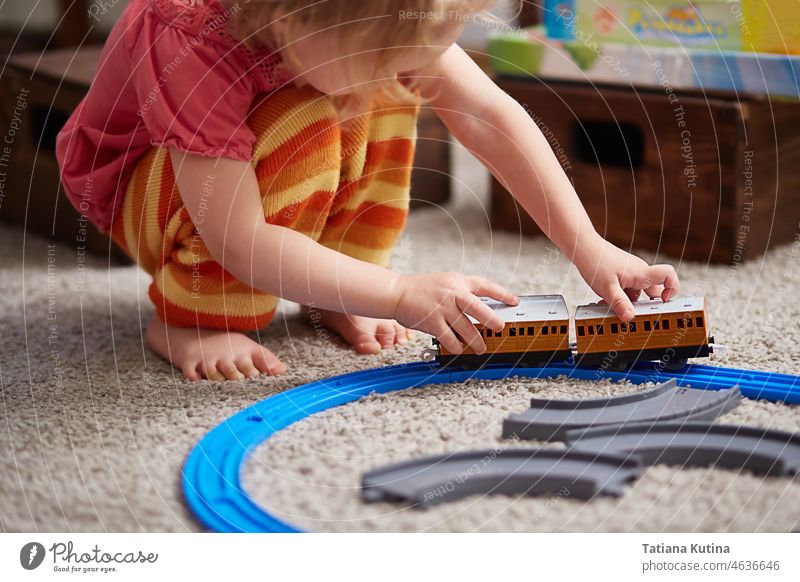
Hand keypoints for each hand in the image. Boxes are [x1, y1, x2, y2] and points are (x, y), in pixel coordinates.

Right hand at [392, 273, 518, 353]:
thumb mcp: (444, 282)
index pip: (485, 285)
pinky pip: (451, 339)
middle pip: (481, 309)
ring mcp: (443, 308)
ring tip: (481, 348)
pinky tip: (460, 349)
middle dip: (493, 321)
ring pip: (467, 329)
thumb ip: (461, 292)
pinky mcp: (433, 322)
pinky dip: (457, 347)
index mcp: (457, 281)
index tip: (514, 300)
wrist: (396, 292)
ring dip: (477, 341)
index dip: (502, 293)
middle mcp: (453, 293)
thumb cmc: (420, 289)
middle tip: (500, 328)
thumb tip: (480, 308)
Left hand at [573, 235, 679, 321]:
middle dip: (642, 304)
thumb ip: (620, 303)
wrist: (583, 247)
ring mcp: (631, 273)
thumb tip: (630, 317)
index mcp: (642, 273)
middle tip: (630, 311)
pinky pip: (626, 289)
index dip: (673, 289)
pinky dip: (619, 296)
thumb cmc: (596, 262)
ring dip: (626, 301)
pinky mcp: (622, 274)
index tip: (663, 302)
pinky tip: (605, 299)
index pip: (669, 276)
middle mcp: (640, 272)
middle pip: (652, 291)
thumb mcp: (608, 288)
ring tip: (611, 304)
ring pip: (636, 292)